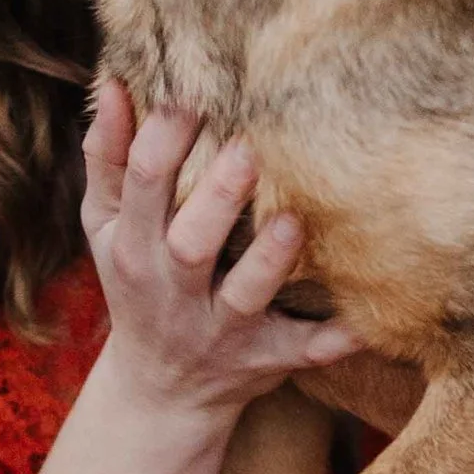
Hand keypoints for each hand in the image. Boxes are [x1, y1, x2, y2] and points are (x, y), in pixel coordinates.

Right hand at [84, 76, 355, 428]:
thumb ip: (107, 157)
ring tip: (292, 218)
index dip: (164, 135)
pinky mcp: (264, 359)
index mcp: (134, 246)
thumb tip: (111, 81)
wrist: (159, 391)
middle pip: (189, 244)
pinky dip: (335, 340)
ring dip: (270, 261)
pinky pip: (303, 351)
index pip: (141, 183)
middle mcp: (174, 290)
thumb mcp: (106, 227)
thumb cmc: (139, 283)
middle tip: (250, 147)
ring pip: (245, 296)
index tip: (194, 89)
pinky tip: (368, 318)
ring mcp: (220, 329)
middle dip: (217, 197)